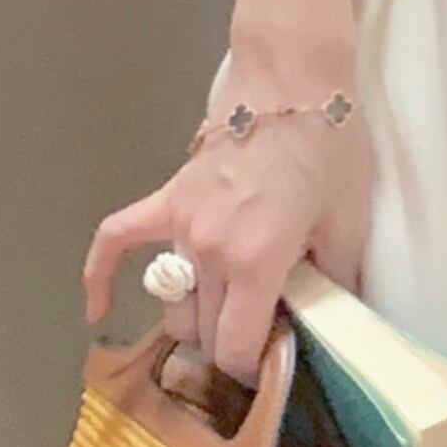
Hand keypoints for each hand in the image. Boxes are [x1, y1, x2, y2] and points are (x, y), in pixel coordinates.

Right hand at [84, 106, 371, 388]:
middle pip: (202, 330)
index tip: (272, 362)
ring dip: (196, 314)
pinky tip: (96, 309)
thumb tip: (335, 321)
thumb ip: (338, 280)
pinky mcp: (168, 197)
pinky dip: (100, 276)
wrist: (294, 79)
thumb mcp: (350, 220)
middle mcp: (209, 252)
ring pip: (174, 300)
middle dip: (230, 340)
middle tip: (263, 327)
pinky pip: (117, 240)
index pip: (232, 346)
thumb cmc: (329, 147)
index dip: (252, 366)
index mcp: (255, 262)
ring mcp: (181, 224)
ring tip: (227, 308)